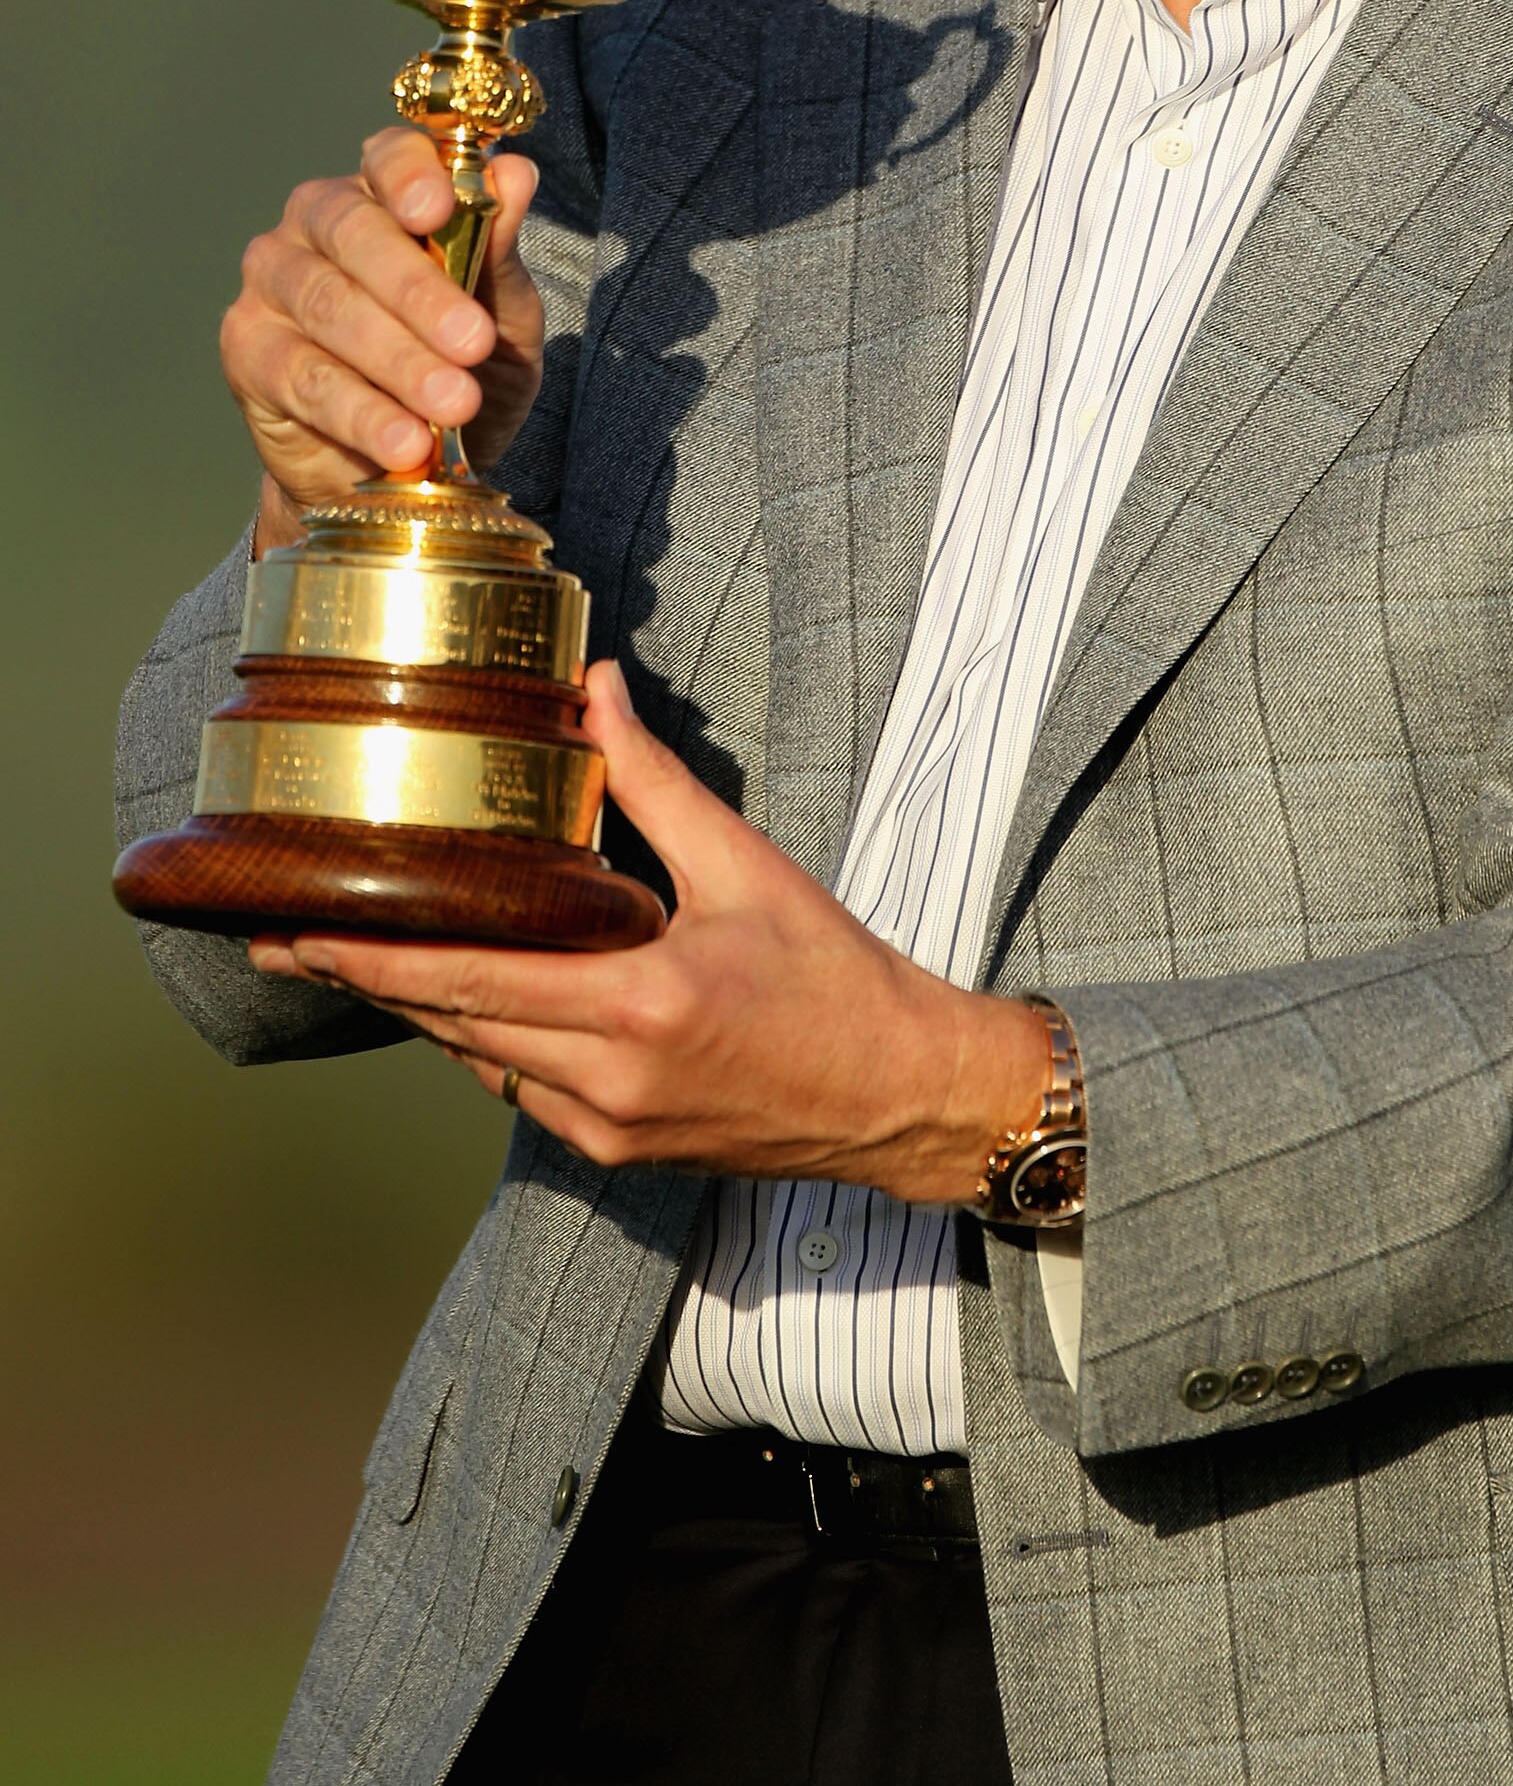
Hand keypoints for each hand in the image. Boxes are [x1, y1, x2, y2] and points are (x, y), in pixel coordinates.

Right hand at [220, 125, 544, 546]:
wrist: (411, 464)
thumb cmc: (461, 368)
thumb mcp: (502, 315)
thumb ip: (499, 249)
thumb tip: (514, 172)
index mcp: (383, 193)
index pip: (389, 158)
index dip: (410, 177)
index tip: (439, 210)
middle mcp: (315, 222)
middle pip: (356, 234)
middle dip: (419, 292)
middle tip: (473, 342)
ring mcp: (272, 282)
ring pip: (331, 309)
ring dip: (400, 361)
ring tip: (455, 404)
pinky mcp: (246, 349)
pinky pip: (304, 377)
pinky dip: (361, 413)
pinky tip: (405, 442)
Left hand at [247, 662, 1052, 1202]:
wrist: (902, 1096)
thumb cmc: (838, 977)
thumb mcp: (747, 867)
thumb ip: (656, 782)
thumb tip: (596, 689)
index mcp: (638, 1002)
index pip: (468, 977)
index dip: (373, 955)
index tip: (300, 930)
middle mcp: (608, 1078)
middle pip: (450, 1024)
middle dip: (366, 979)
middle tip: (283, 940)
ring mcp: (608, 1126)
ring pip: (477, 1062)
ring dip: (420, 1009)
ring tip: (351, 959)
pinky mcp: (619, 1151)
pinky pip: (520, 1093)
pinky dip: (484, 1042)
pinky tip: (462, 999)